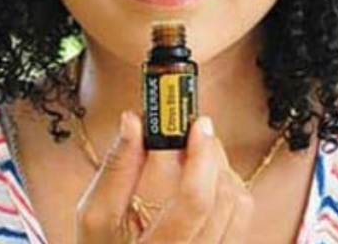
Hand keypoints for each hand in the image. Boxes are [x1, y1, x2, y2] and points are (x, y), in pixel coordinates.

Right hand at [75, 111, 254, 243]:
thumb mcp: (96, 215)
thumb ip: (116, 168)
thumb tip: (133, 122)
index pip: (195, 201)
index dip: (201, 156)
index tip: (197, 125)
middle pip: (222, 196)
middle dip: (210, 154)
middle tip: (191, 131)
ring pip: (239, 203)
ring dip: (221, 169)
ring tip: (196, 156)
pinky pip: (242, 216)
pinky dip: (231, 188)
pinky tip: (208, 179)